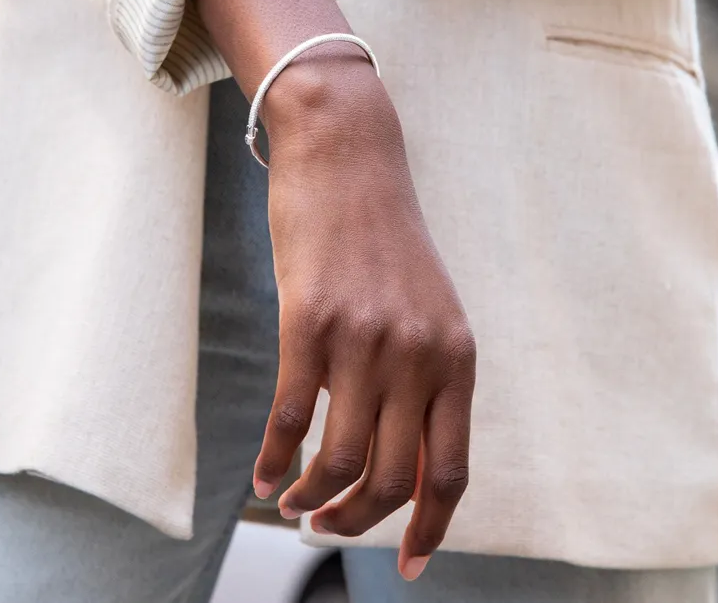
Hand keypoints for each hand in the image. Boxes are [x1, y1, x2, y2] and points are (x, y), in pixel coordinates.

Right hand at [253, 60, 474, 580]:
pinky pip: (290, 416)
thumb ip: (425, 377)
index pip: (450, 471)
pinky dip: (272, 458)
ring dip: (311, 499)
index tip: (407, 564)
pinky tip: (261, 473)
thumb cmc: (382, 235)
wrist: (348, 155)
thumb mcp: (426, 307)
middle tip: (324, 525)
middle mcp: (417, 354)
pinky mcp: (308, 321)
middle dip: (354, 520)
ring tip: (293, 504)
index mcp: (456, 356)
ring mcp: (363, 339)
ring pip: (338, 460)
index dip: (427, 529)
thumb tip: (405, 462)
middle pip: (390, 478)